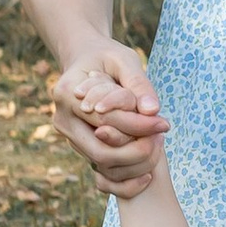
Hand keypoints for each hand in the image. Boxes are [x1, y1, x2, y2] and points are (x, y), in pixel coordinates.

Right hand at [48, 40, 168, 197]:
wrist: (85, 60)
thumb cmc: (106, 57)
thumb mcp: (124, 60)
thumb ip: (138, 83)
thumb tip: (152, 111)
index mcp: (67, 93)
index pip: (108, 120)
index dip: (139, 125)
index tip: (164, 123)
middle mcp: (61, 118)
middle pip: (101, 150)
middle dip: (137, 151)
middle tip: (161, 140)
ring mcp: (67, 135)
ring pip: (102, 162)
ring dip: (134, 161)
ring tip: (157, 145)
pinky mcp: (77, 145)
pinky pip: (101, 167)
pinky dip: (126, 169)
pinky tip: (148, 166)